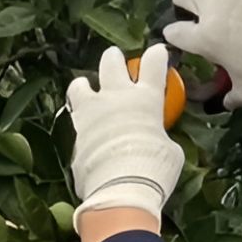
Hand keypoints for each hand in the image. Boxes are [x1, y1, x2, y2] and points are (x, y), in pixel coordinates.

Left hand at [66, 42, 184, 227]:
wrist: (120, 189)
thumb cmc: (154, 169)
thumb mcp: (169, 151)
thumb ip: (159, 137)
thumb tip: (155, 140)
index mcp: (146, 98)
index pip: (153, 64)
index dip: (156, 55)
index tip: (157, 52)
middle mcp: (116, 97)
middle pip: (111, 62)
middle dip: (114, 59)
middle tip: (115, 61)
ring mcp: (91, 112)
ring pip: (80, 84)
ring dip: (84, 86)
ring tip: (86, 90)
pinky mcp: (74, 131)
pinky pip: (73, 118)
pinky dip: (78, 121)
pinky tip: (82, 129)